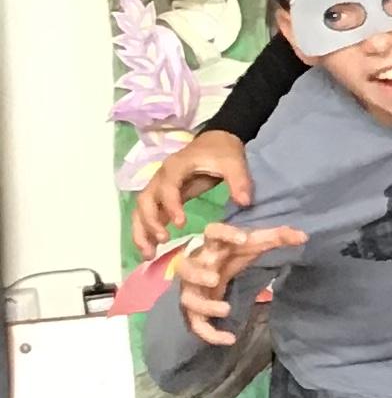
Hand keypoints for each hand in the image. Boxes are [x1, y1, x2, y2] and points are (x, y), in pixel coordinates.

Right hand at [133, 129, 253, 252]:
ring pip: (141, 210)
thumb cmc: (222, 151)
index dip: (171, 205)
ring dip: (141, 231)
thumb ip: (239, 180)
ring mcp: (159, 188)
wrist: (216, 142)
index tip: (181, 224)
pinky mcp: (162, 198)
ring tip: (148, 255)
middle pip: (145, 200)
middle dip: (150, 222)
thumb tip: (244, 202)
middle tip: (163, 241)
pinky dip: (146, 232)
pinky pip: (148, 215)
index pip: (167, 187)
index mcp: (176, 167)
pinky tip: (150, 251)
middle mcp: (161, 177)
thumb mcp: (234, 162)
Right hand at [175, 220, 303, 345]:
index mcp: (213, 246)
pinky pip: (196, 324)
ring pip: (187, 298)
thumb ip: (279, 237)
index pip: (211, 232)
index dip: (224, 234)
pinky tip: (229, 339)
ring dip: (204, 305)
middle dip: (197, 274)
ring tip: (226, 309)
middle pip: (186, 268)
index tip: (243, 239)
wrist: (215, 270)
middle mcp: (197, 266)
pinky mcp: (195, 310)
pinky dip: (210, 334)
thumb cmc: (234, 253)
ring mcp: (193, 289)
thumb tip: (303, 236)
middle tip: (215, 279)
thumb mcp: (256, 244)